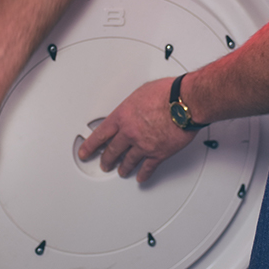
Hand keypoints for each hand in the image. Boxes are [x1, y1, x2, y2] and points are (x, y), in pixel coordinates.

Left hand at [78, 77, 198, 181]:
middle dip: (106, 159)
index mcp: (122, 116)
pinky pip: (148, 167)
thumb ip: (133, 103)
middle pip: (112, 151)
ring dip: (123, 168)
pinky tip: (141, 177)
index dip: (90, 146)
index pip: (100, 135)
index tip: (85, 152)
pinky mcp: (158, 154)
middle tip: (104, 164)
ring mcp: (143, 145)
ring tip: (121, 171)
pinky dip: (144, 174)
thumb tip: (135, 105)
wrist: (184, 103)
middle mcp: (130, 133)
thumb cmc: (166, 94)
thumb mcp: (141, 92)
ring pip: (128, 161)